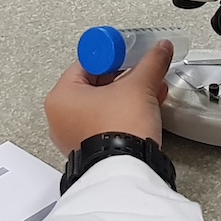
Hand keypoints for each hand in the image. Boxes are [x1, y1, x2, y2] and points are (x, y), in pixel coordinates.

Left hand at [43, 41, 171, 154]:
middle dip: (123, 76)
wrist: (127, 171)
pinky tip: (145, 110)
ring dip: (127, 96)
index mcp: (61, 97)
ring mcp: (73, 138)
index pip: (86, 64)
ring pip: (103, 106)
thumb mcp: (139, 86)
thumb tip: (160, 50)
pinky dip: (124, 115)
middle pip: (94, 85)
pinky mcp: (90, 152)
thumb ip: (150, 63)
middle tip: (140, 69)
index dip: (111, 55)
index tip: (127, 51)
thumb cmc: (119, 130)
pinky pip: (106, 124)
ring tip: (149, 88)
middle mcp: (61, 119)